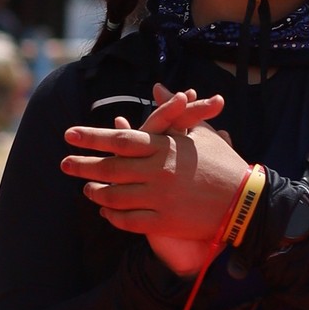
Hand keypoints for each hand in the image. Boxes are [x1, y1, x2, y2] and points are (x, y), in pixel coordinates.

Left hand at [62, 83, 256, 277]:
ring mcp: (159, 199)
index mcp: (165, 148)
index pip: (120, 140)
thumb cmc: (222, 163)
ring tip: (86, 188)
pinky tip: (106, 212)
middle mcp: (158, 172)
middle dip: (83, 165)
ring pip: (115, 197)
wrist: (245, 201)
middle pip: (110, 168)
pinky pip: (129, 221)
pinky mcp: (164, 222)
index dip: (92, 137)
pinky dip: (113, 216)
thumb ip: (173, 112)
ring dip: (96, 192)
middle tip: (63, 163)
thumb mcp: (199, 132)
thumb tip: (157, 87)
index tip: (69, 135)